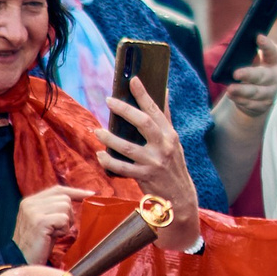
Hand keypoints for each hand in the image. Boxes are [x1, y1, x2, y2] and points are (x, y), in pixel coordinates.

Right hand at [11, 183, 91, 267]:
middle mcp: (30, 203)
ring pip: (66, 207)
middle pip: (65, 198)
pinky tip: (53, 237)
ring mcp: (33, 211)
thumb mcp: (45, 221)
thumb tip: (81, 197)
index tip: (91, 194)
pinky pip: (63, 219)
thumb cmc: (38, 244)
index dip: (76, 192)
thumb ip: (55, 208)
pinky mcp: (39, 221)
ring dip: (66, 223)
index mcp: (30, 201)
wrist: (21, 261)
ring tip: (54, 233)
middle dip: (69, 215)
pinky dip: (63, 230)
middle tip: (58, 229)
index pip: (58, 190)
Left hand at [100, 80, 202, 249]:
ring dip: (109, 137)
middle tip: (109, 100)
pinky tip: (100, 155)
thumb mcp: (173, 141)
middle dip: (124, 110)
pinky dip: (108, 161)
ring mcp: (153, 162)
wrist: (179, 196)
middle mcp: (163, 146)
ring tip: (97, 130)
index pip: (156, 109)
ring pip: (127, 147)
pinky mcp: (144, 177)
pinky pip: (121, 168)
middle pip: (143, 123)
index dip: (144, 94)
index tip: (133, 79)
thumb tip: (164, 91)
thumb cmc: (173, 164)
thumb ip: (165, 117)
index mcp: (170, 134)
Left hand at [223, 33, 276, 121]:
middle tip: (235, 73)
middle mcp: (276, 77)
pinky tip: (232, 96)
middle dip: (249, 74)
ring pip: (257, 93)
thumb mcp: (255, 60)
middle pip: (263, 76)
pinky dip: (241, 100)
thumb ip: (248, 53)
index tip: (258, 37)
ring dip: (242, 91)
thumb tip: (232, 53)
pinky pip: (252, 104)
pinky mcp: (264, 106)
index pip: (273, 52)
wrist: (262, 94)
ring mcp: (271, 93)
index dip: (267, 45)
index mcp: (274, 61)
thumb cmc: (255, 71)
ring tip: (230, 88)